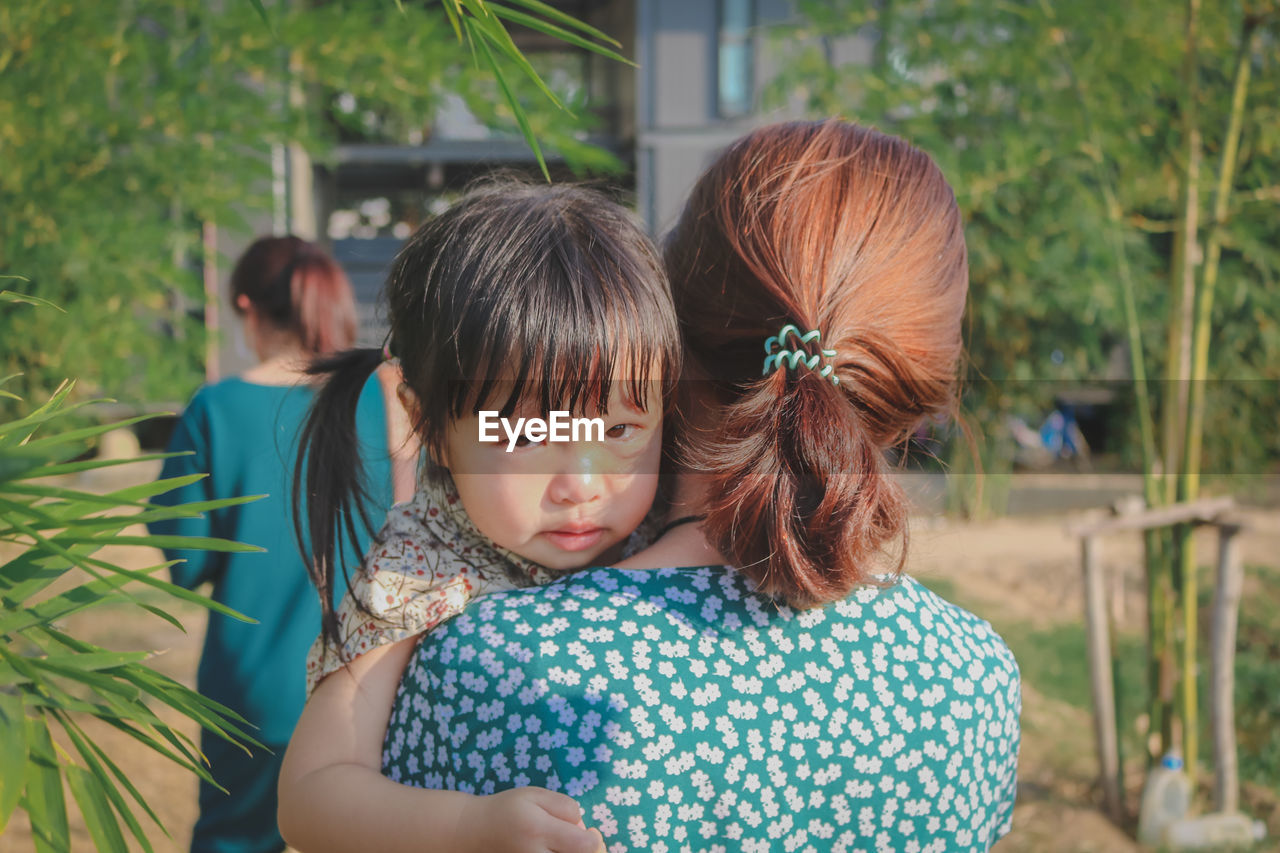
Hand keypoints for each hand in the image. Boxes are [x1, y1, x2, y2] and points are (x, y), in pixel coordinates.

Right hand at [459, 788, 605, 852]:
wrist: (473, 833)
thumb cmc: (508, 810)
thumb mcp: (535, 795)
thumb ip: (566, 807)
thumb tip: (584, 830)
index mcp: (539, 829)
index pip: (586, 846)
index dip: (593, 838)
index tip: (587, 831)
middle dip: (582, 850)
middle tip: (572, 840)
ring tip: (557, 845)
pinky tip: (550, 851)